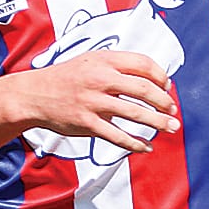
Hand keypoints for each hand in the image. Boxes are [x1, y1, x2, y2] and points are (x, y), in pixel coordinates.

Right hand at [18, 50, 179, 154]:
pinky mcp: (87, 123)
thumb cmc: (68, 78)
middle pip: (143, 89)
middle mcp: (100, 79)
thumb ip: (118, 66)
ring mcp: (93, 102)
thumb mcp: (91, 61)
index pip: (143, 64)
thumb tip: (152, 79)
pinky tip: (146, 147)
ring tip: (171, 128)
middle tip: (173, 111)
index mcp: (104, 60)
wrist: (34, 94)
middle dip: (164, 101)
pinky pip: (117, 136)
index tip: (167, 88)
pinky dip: (135, 143)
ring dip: (158, 122)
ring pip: (134, 113)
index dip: (161, 77)